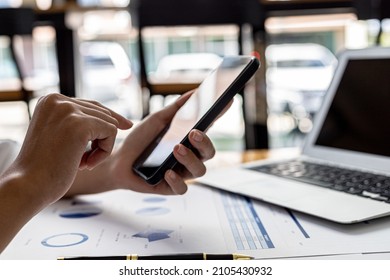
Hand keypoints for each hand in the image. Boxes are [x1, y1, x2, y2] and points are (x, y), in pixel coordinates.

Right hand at [12, 93, 131, 203]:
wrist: (28, 185)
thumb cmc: (44, 168)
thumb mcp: (59, 136)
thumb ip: (79, 122)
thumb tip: (117, 120)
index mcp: (50, 100)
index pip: (91, 105)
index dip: (107, 120)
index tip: (127, 126)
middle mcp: (58, 100)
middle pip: (103, 113)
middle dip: (100, 140)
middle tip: (84, 162)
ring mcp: (68, 110)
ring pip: (109, 123)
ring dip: (101, 148)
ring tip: (83, 164)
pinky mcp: (80, 124)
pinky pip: (111, 132)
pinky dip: (105, 152)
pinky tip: (86, 165)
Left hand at [110, 91, 217, 194]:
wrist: (118, 160)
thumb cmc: (141, 140)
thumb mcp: (157, 120)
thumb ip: (176, 109)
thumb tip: (195, 92)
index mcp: (189, 141)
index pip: (208, 129)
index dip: (219, 117)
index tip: (226, 103)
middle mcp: (190, 157)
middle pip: (209, 153)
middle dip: (205, 143)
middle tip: (193, 132)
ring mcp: (182, 173)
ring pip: (199, 171)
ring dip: (190, 159)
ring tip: (176, 148)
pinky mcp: (170, 187)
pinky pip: (181, 188)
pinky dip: (176, 180)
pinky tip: (167, 171)